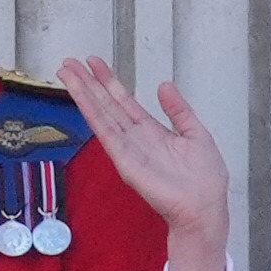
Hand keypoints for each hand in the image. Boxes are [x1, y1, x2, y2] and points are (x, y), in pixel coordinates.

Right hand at [60, 56, 234, 270]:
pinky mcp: (125, 162)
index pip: (123, 101)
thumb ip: (179, 110)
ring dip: (82, 93)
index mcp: (152, 131)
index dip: (108, 81)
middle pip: (106, 105)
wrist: (205, 208)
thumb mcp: (196, 134)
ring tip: (66, 72)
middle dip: (87, 83)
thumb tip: (164, 85)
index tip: (93, 62)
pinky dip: (92, 114)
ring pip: (101, 115)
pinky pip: (106, 133)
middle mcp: (135, 138)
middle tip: (68, 62)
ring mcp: (127, 149)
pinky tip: (81, 97)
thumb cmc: (205, 180)